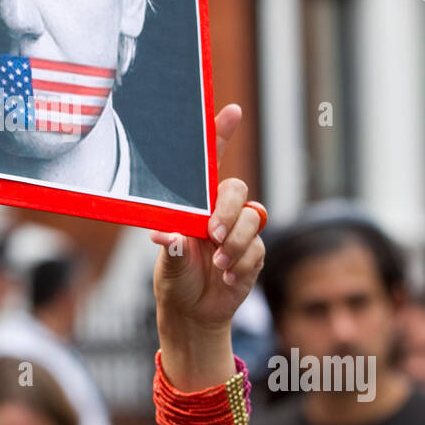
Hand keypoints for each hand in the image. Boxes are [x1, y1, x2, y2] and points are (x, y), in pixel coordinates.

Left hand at [149, 104, 264, 348]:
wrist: (192, 313)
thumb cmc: (175, 279)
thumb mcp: (167, 264)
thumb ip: (172, 249)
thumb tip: (168, 237)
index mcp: (196, 205)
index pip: (210, 164)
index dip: (222, 135)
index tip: (231, 111)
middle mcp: (219, 212)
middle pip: (237, 190)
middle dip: (228, 212)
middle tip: (213, 235)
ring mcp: (239, 231)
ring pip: (252, 219)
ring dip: (235, 243)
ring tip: (218, 263)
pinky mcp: (253, 253)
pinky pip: (257, 249)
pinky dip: (241, 264)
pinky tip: (227, 276)